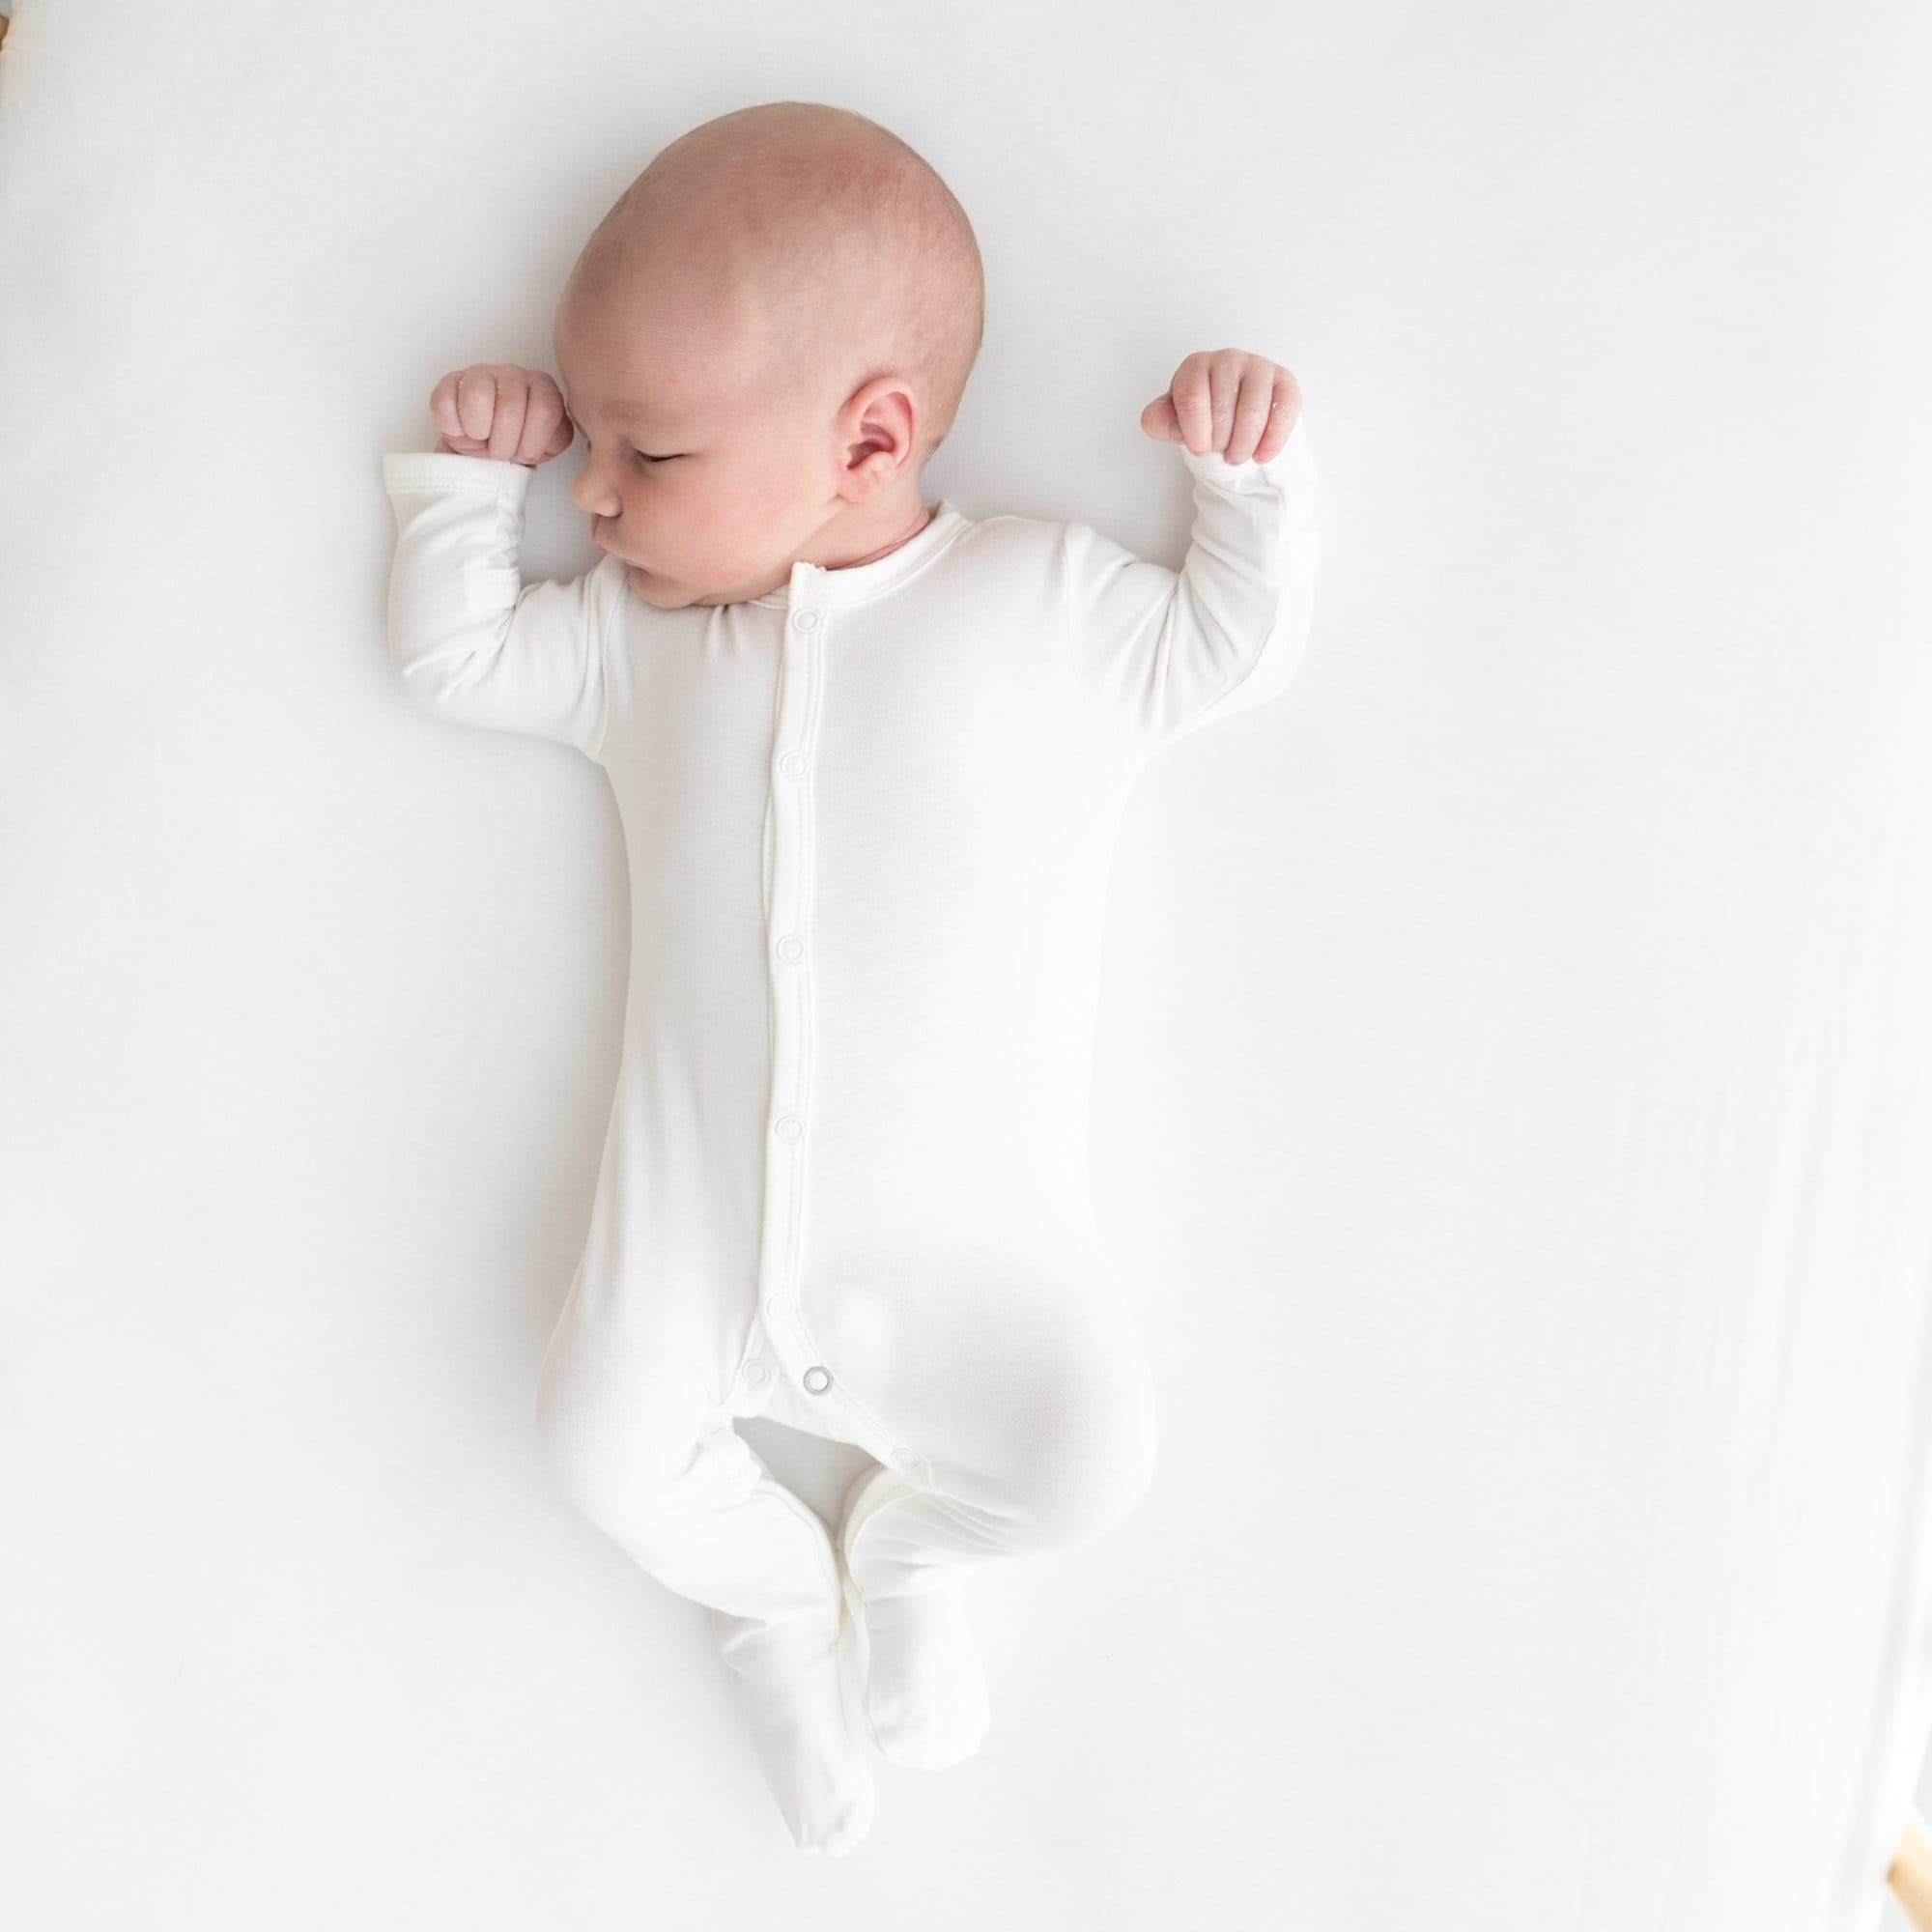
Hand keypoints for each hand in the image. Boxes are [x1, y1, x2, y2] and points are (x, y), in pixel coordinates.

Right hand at [429, 363, 574, 464]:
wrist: (485, 449)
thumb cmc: (518, 445)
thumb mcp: (547, 447)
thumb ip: (557, 438)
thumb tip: (553, 435)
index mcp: (543, 387)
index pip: (545, 410)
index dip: (532, 442)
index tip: (525, 454)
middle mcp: (514, 374)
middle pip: (510, 406)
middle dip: (504, 443)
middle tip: (501, 451)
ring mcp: (480, 373)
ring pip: (477, 396)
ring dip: (479, 431)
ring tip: (482, 438)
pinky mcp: (450, 382)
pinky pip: (446, 402)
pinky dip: (453, 427)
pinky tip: (462, 430)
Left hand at [1140, 350, 1301, 465]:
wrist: (1235, 419)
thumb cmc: (1202, 418)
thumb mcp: (1174, 421)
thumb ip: (1159, 421)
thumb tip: (1160, 423)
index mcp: (1195, 365)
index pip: (1192, 397)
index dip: (1195, 431)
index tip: (1199, 449)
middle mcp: (1227, 359)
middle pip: (1223, 407)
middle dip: (1220, 441)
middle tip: (1220, 454)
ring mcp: (1259, 367)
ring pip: (1254, 410)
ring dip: (1244, 444)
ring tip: (1237, 457)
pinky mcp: (1284, 381)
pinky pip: (1283, 409)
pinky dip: (1272, 440)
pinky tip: (1261, 456)